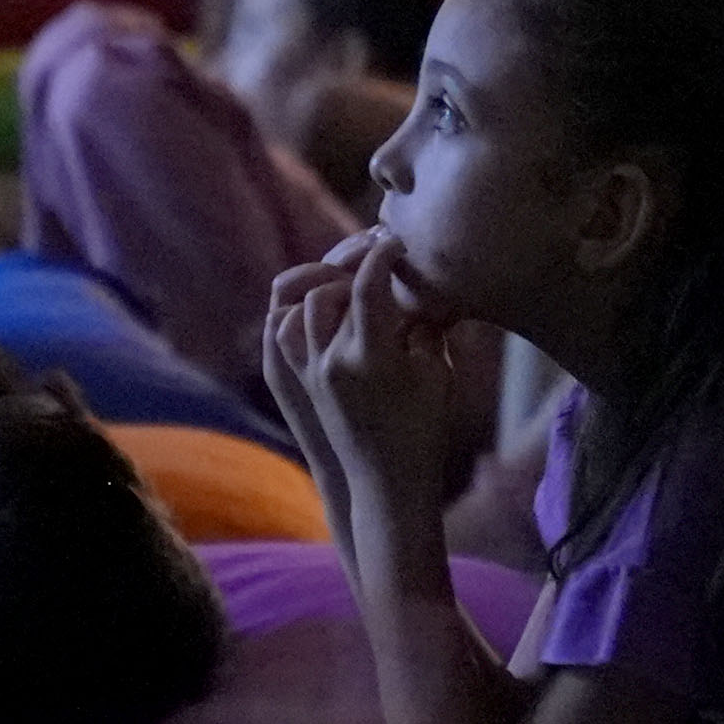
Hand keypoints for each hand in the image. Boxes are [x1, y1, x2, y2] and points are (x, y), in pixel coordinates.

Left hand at [265, 230, 466, 534]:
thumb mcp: (437, 372)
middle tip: (377, 252)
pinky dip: (303, 312)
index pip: (369, 282)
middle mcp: (333, 359)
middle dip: (355, 263)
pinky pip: (286, 330)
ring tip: (354, 281)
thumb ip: (426, 326)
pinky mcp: (301, 380)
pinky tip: (328, 308)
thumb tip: (424, 289)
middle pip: (332, 287)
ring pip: (305, 305)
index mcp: (371, 355)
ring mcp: (312, 370)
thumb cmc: (424, 429)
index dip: (384, 253)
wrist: (387, 482)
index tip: (398, 241)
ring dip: (329, 286)